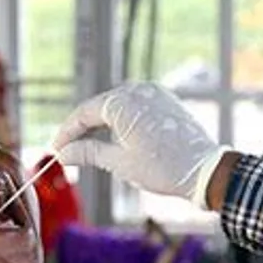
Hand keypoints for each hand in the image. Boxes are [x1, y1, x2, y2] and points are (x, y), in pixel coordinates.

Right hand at [51, 82, 229, 208]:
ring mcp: (156, 94)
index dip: (67, 132)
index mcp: (122, 101)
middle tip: (71, 151)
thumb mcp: (118, 162)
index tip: (57, 149)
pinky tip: (119, 141)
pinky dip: (125, 123)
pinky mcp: (168, 102)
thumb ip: (87, 153)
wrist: (205, 172)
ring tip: (94, 149)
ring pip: (120, 108)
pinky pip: (138, 109)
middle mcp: (138, 90)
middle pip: (101, 108)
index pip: (84, 113)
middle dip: (85, 130)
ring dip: (105, 127)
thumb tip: (64, 153)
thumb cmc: (163, 168)